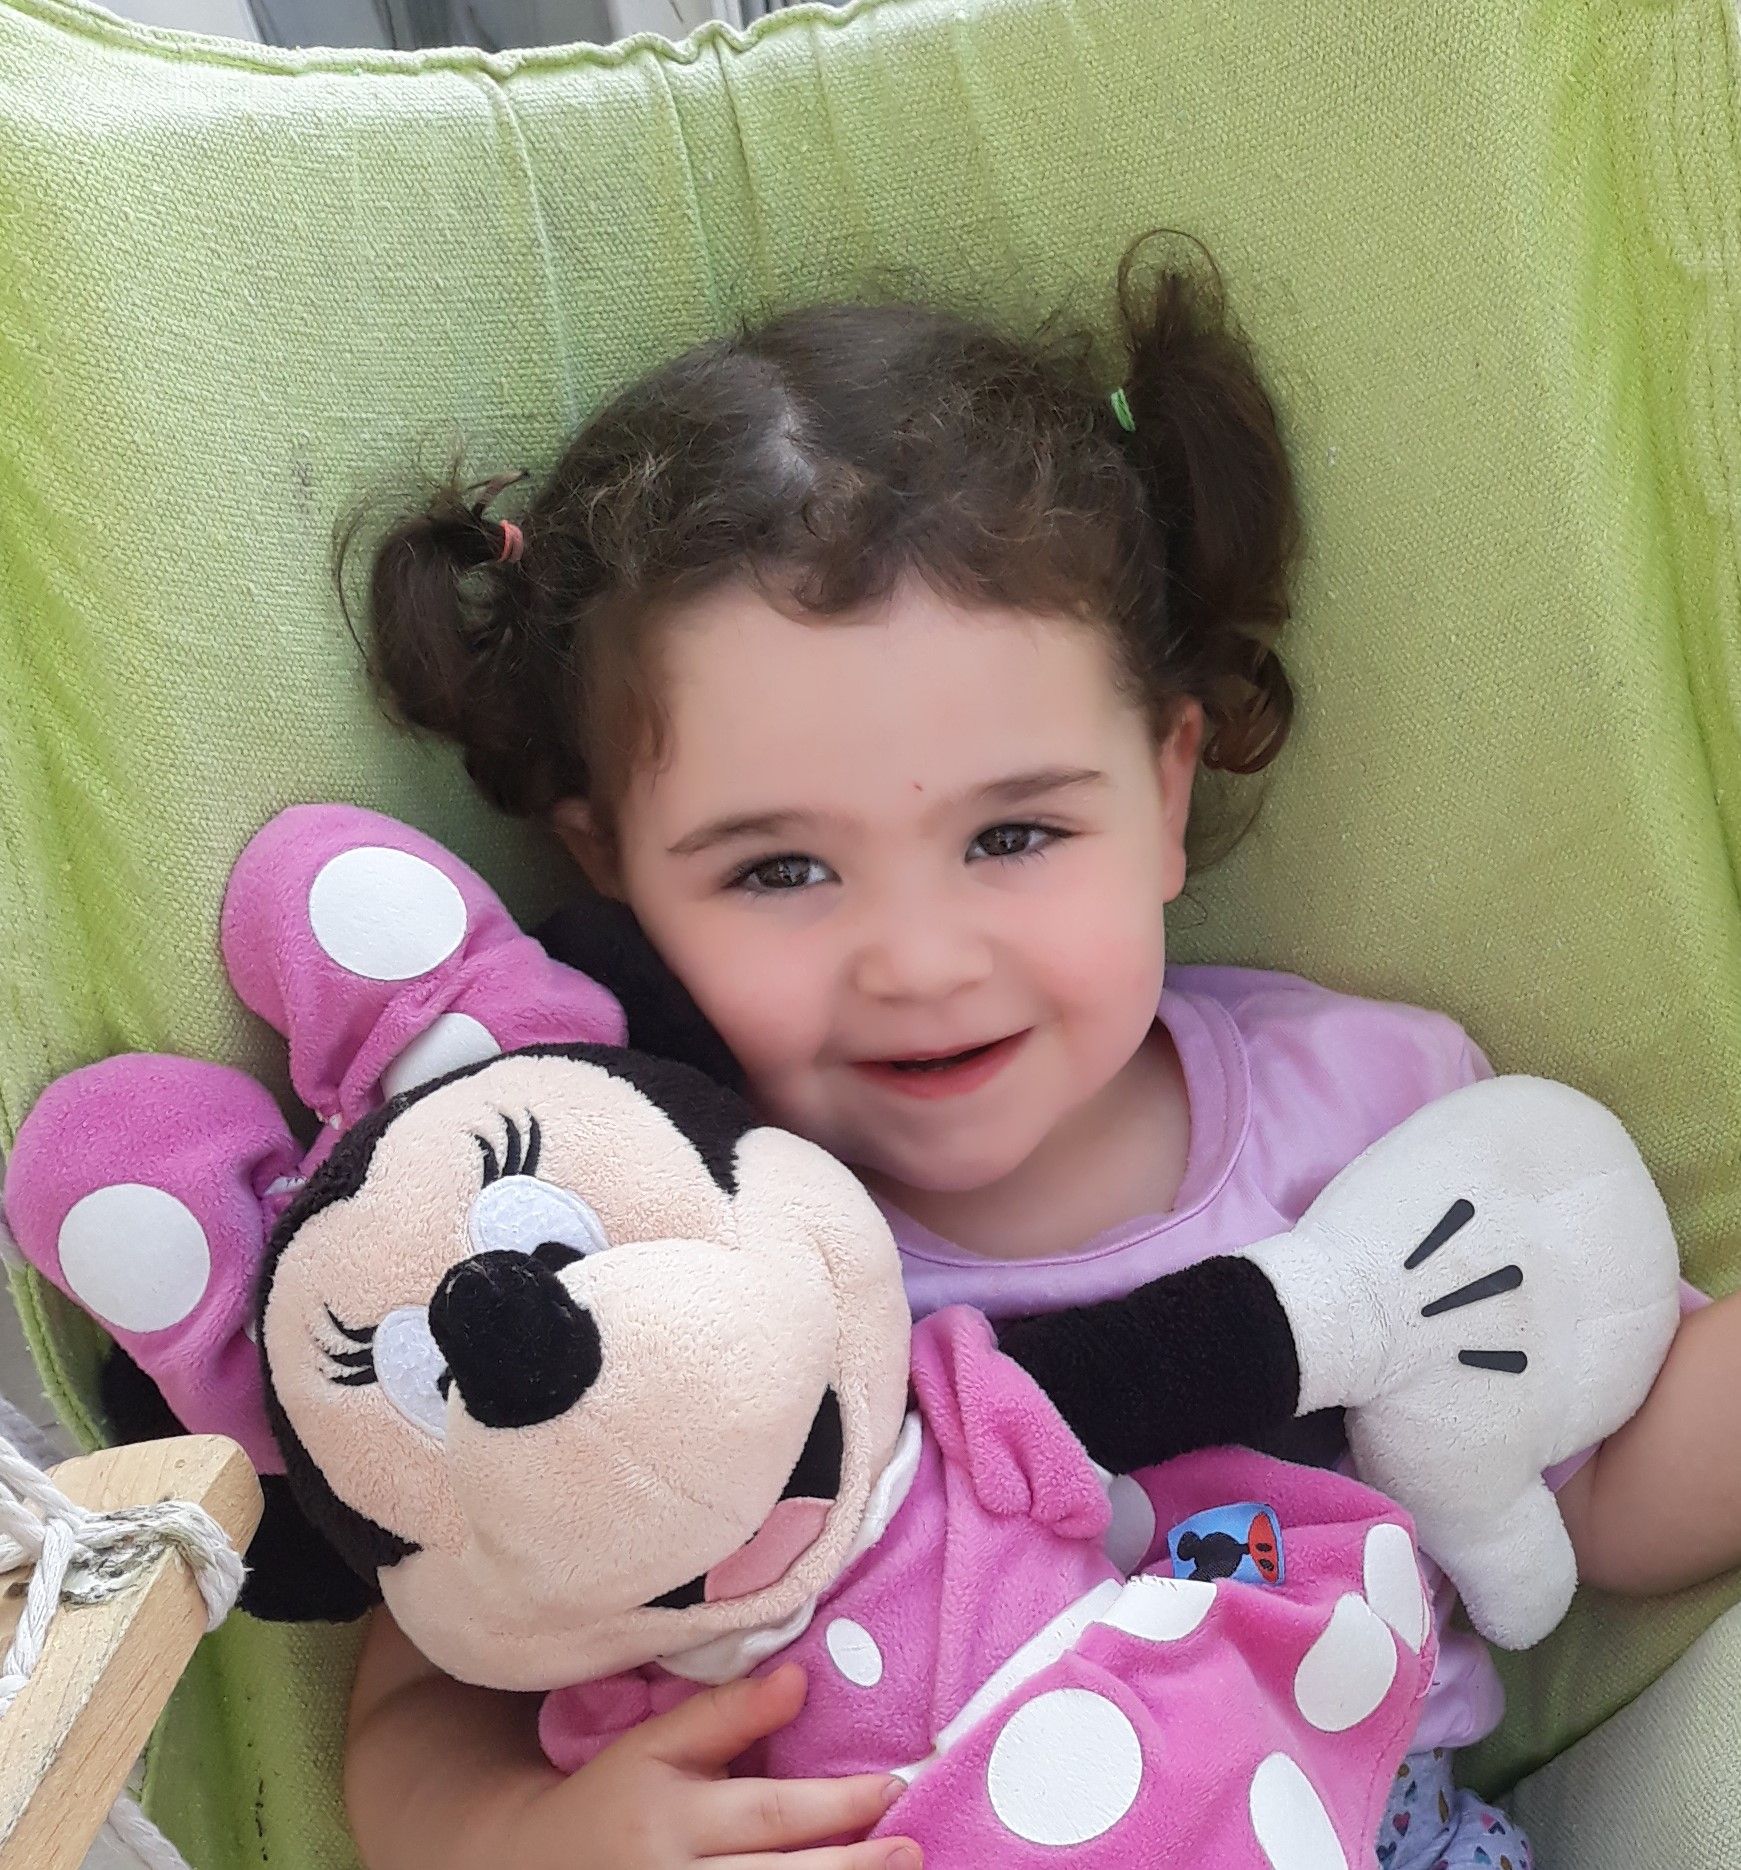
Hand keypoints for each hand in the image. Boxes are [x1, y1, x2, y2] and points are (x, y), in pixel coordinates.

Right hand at [518, 1665, 920, 1869]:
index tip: (892, 1786)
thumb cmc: (612, 1797)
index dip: (834, 1802)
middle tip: (911, 1845)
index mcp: (668, 1815)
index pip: (766, 1813)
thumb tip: (801, 1680)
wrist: (533, 1865)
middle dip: (850, 1864)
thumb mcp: (654, 1745)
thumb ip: (725, 1713)